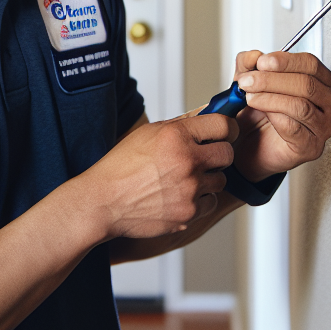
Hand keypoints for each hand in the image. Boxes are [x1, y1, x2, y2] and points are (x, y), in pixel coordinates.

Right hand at [77, 113, 237, 239]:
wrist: (103, 202)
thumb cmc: (121, 167)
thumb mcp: (148, 134)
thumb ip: (181, 125)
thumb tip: (207, 116)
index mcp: (176, 136)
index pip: (224, 125)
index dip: (227, 128)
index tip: (225, 133)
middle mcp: (187, 161)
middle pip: (228, 154)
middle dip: (219, 155)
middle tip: (205, 158)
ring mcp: (190, 189)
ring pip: (220, 181)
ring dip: (207, 180)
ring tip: (183, 180)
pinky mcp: (189, 213)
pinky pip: (210, 203)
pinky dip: (199, 201)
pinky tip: (179, 196)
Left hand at [229, 50, 330, 179]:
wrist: (249, 147)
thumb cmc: (257, 114)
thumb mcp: (248, 82)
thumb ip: (248, 65)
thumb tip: (254, 56)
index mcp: (318, 82)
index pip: (311, 64)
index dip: (286, 61)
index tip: (262, 62)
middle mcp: (326, 103)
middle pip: (307, 84)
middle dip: (273, 80)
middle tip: (248, 81)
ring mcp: (322, 127)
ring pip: (301, 106)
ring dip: (271, 98)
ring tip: (249, 97)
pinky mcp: (310, 147)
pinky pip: (295, 128)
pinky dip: (275, 117)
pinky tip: (261, 112)